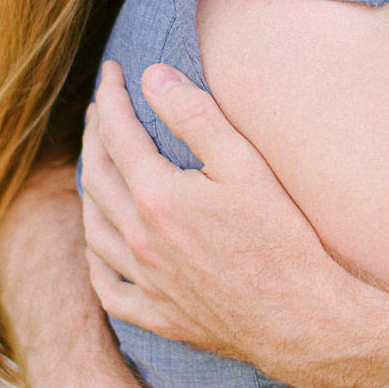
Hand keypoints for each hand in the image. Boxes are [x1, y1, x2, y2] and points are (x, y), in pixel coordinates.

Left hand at [82, 61, 357, 384]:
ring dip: (89, 189)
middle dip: (94, 134)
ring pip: (93, 228)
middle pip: (97, 175)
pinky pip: (107, 287)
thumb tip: (152, 76)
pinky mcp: (157, 314)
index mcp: (156, 196)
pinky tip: (102, 246)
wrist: (299, 317)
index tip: (113, 71)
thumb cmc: (280, 236)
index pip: (117, 133)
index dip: (110, 97)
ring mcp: (144, 281)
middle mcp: (138, 239)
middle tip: (100, 109)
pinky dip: (96, 260)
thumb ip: (195, 114)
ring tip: (97, 164)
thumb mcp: (245, 162)